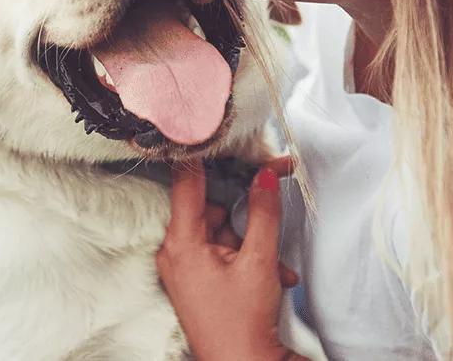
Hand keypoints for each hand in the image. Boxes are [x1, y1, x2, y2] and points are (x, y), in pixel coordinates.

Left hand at [156, 157, 306, 360]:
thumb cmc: (243, 323)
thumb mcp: (259, 261)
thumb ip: (262, 213)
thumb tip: (265, 176)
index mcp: (180, 244)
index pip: (186, 183)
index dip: (203, 155)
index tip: (213, 130)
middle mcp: (176, 253)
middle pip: (211, 208)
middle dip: (245, 214)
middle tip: (273, 197)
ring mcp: (186, 268)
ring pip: (222, 233)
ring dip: (254, 243)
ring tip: (276, 266)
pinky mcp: (198, 280)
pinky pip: (223, 254)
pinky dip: (249, 260)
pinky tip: (273, 276)